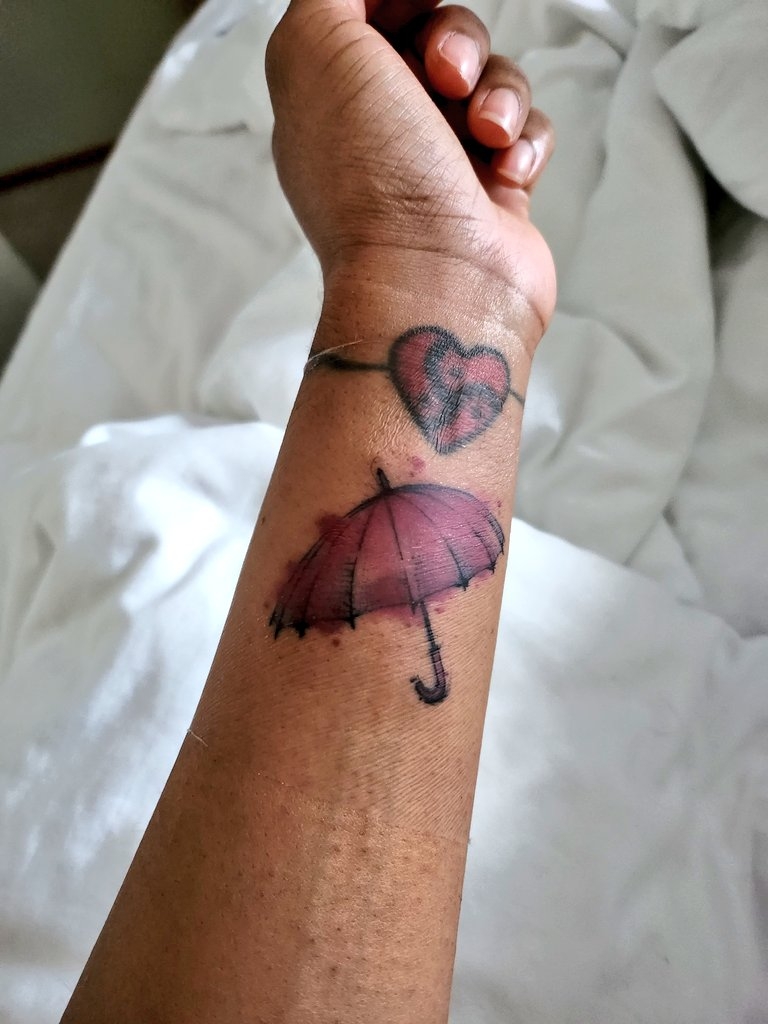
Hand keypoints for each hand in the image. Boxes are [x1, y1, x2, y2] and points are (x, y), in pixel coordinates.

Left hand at [266, 0, 555, 336]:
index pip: (371, 13)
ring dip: (497, 93)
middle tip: (446, 76)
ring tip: (485, 136)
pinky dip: (523, 142)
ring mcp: (440, 161)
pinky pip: (526, 130)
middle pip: (438, 34)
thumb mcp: (317, 50)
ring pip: (491, 79)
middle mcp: (383, 127)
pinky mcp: (493, 191)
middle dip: (454, 39)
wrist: (436, 284)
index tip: (420, 4)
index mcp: (330, 96)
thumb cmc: (376, 181)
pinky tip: (504, 175)